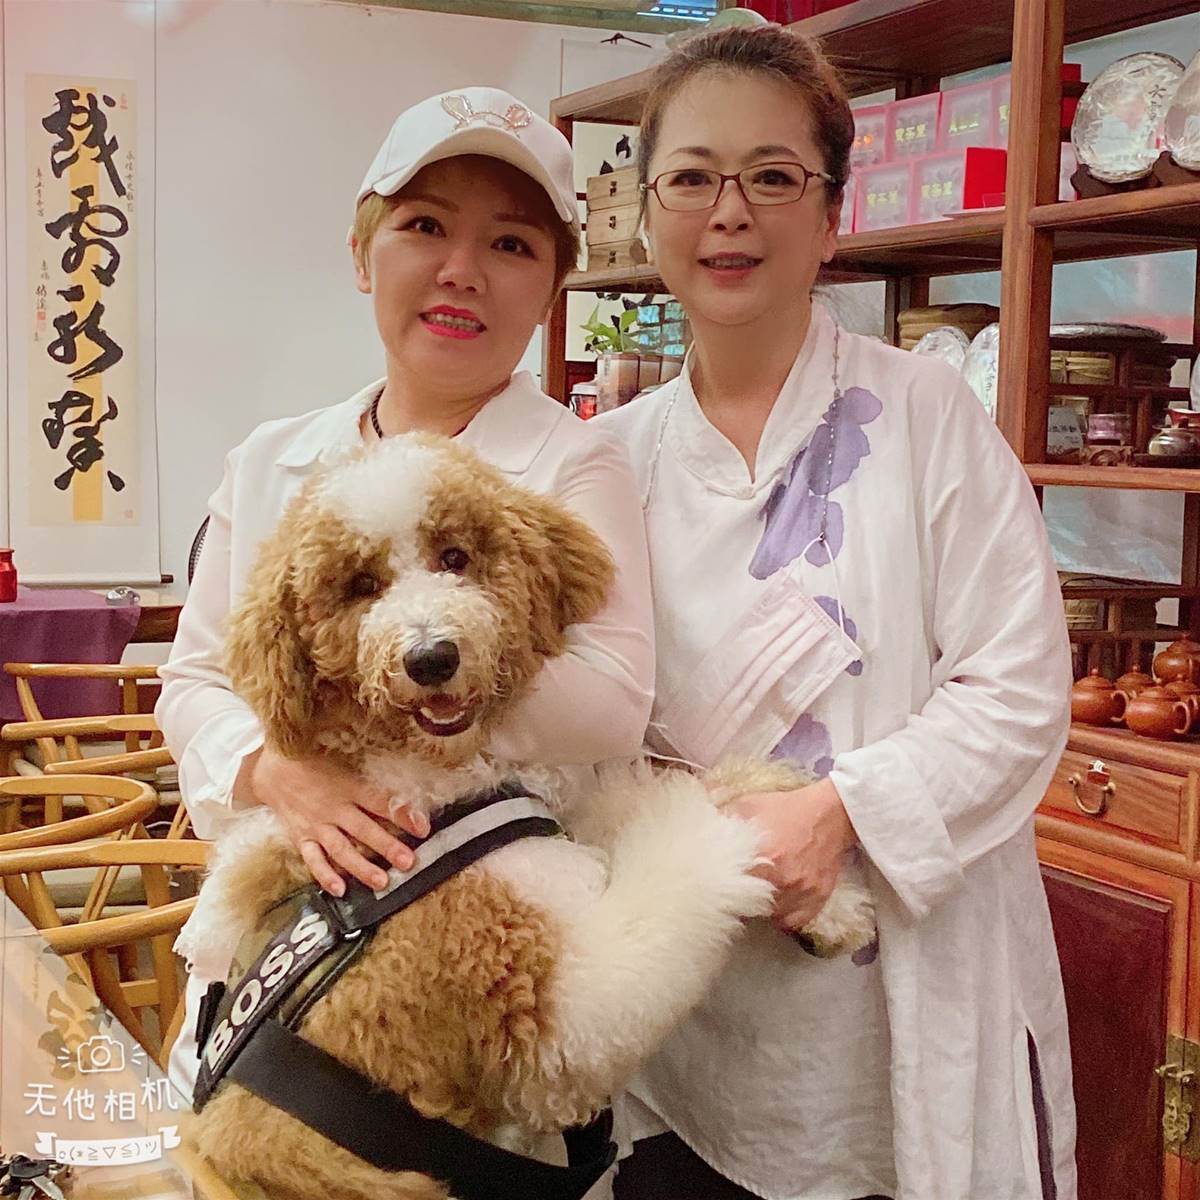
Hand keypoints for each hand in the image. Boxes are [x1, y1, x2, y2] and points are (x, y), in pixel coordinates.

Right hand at [234, 747, 429, 895]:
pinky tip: (340, 890)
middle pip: (364, 830)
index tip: (423, 828)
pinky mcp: (301, 838)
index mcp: (349, 787)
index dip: (402, 815)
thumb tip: (402, 800)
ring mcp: (316, 825)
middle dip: (387, 846)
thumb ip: (370, 786)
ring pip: (341, 850)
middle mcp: (333, 808)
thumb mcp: (346, 768)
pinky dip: (325, 876)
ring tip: (382, 882)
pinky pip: (313, 859)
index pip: (380, 802)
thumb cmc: (317, 766)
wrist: (273, 770)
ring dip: (361, 867)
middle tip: (409, 862)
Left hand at [728, 777, 855, 931]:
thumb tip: (693, 826)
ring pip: (770, 916)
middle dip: (739, 898)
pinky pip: (792, 923)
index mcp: (761, 857)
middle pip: (748, 905)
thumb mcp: (748, 804)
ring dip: (761, 908)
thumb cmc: (786, 808)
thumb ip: (720, 817)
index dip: (718, 888)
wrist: (831, 814)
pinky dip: (782, 916)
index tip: (713, 886)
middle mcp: (782, 881)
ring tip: (757, 893)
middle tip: (734, 889)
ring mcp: (801, 894)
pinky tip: (776, 902)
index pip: (728, 888)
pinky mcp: (817, 902)